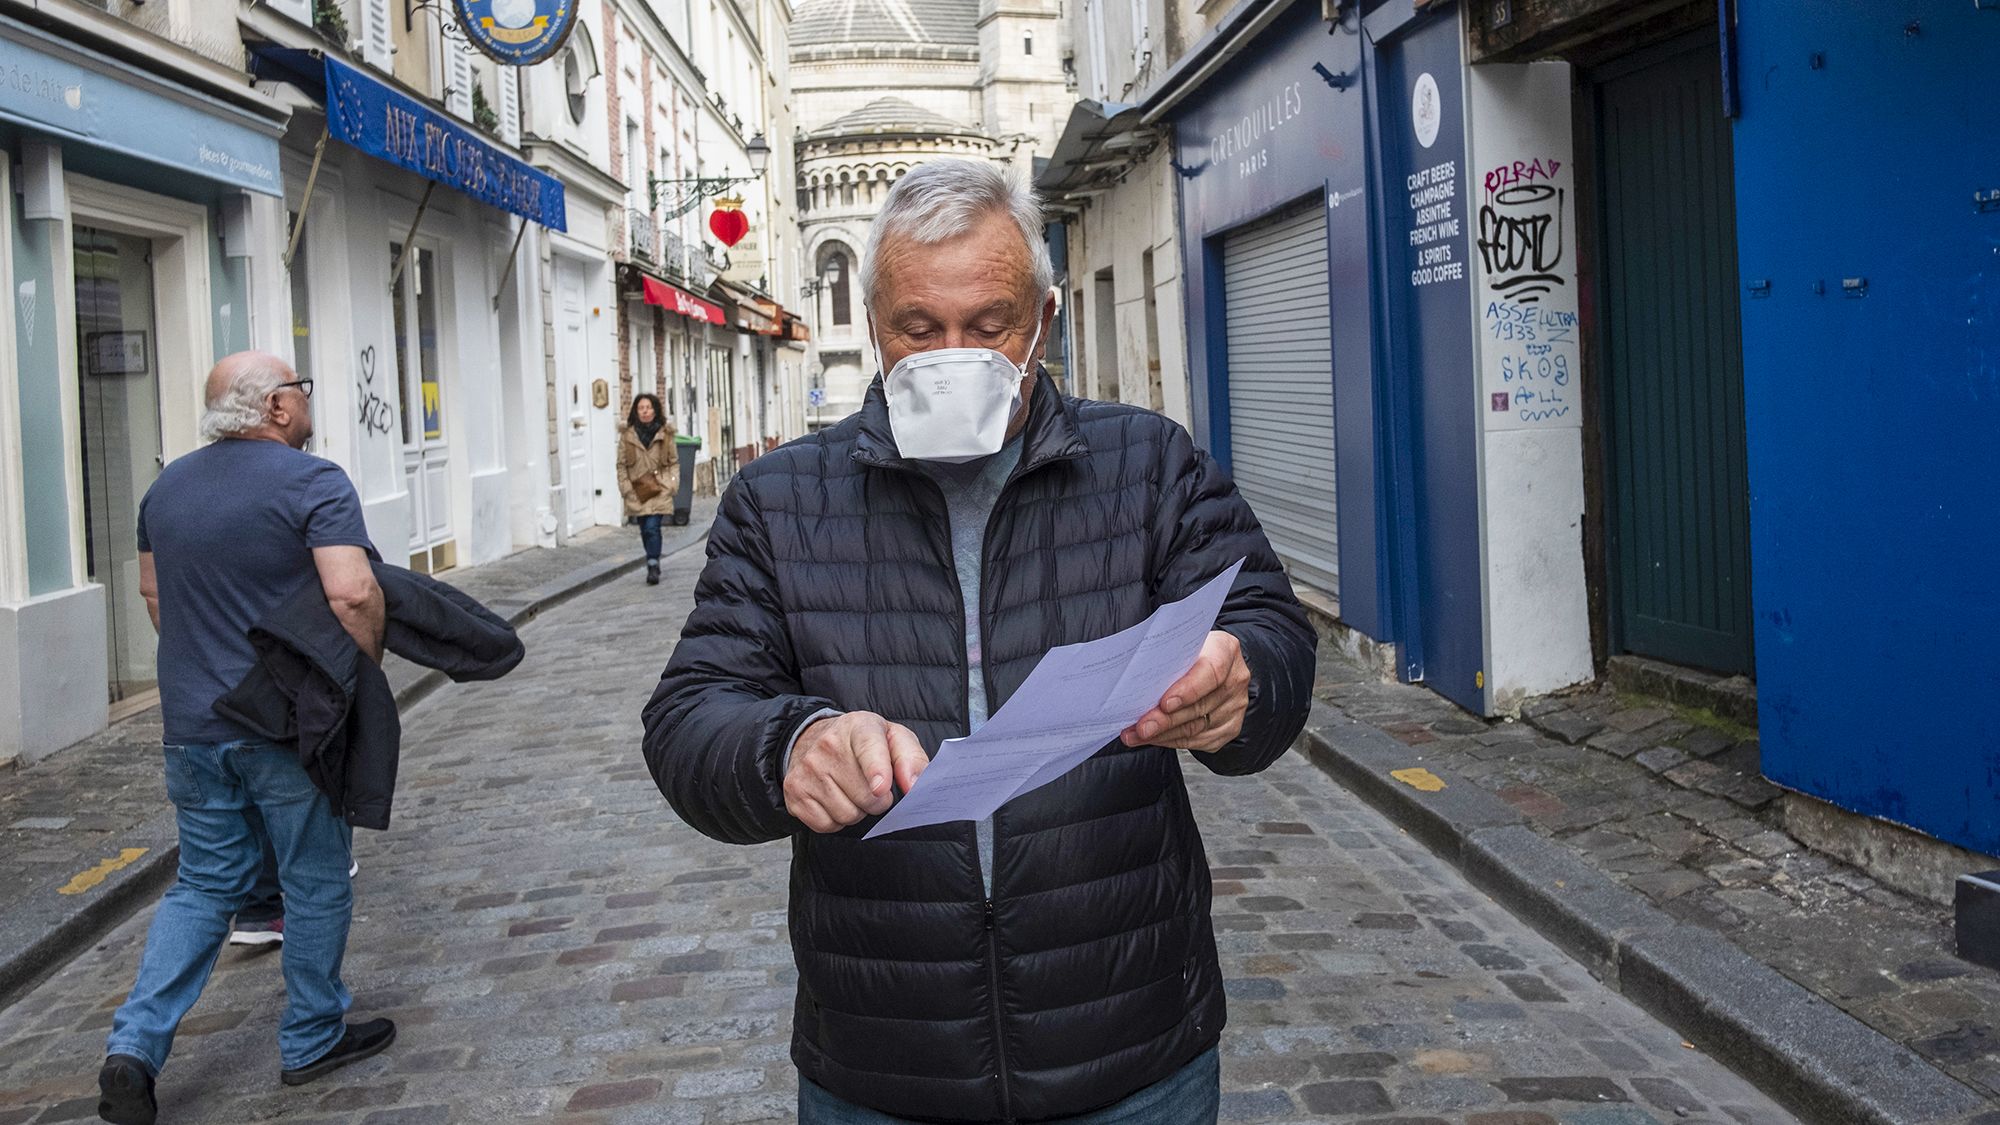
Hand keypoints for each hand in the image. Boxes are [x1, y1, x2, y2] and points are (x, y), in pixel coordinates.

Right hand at [784, 712, 928, 832]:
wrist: (813, 738)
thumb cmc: (862, 743)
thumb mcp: (893, 738)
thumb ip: (911, 759)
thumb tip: (915, 785)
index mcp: (859, 726)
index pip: (868, 748)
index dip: (876, 770)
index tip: (881, 788)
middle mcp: (828, 745)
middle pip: (866, 796)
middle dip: (877, 800)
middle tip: (872, 787)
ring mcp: (807, 769)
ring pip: (847, 815)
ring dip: (857, 811)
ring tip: (851, 790)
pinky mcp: (794, 792)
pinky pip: (827, 825)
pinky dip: (836, 820)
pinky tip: (834, 799)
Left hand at [1120, 630, 1249, 752]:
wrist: (1212, 664)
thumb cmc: (1191, 652)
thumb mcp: (1181, 644)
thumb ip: (1167, 658)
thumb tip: (1136, 676)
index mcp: (1226, 650)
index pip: (1211, 672)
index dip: (1188, 690)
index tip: (1165, 703)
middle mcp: (1235, 679)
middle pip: (1200, 706)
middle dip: (1166, 719)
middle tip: (1141, 726)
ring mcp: (1234, 706)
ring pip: (1196, 728)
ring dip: (1162, 734)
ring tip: (1137, 734)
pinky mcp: (1229, 728)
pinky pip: (1197, 740)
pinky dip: (1170, 740)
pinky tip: (1153, 738)